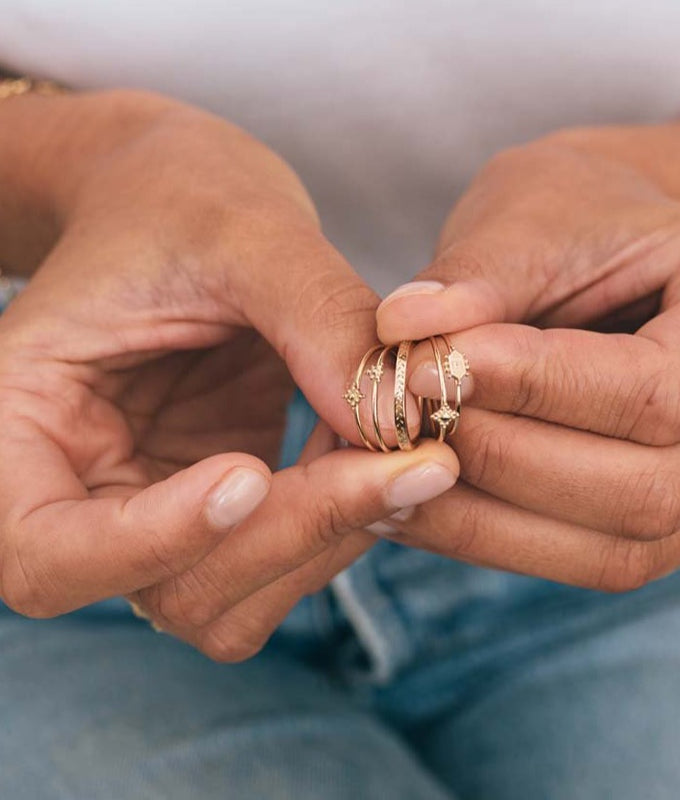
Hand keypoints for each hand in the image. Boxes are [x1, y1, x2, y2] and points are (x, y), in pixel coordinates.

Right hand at [0, 89, 455, 658]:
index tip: (250, 471)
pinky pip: (283, 564)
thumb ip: (316, 317)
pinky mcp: (223, 511)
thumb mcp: (240, 231)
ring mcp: (156, 513)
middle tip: (417, 462)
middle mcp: (79, 492)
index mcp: (22, 421)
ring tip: (418, 455)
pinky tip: (395, 458)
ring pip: (234, 600)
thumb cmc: (180, 199)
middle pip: (168, 589)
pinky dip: (346, 528)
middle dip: (295, 535)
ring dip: (333, 542)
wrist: (189, 205)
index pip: (44, 549)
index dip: (149, 541)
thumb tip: (399, 420)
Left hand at [374, 121, 679, 590]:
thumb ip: (476, 274)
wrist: (616, 249)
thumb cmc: (582, 212)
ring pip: (619, 548)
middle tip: (407, 420)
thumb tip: (400, 330)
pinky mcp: (676, 515)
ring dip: (490, 519)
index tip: (420, 366)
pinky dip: (498, 538)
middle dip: (506, 462)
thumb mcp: (533, 210)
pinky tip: (420, 501)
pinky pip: (592, 559)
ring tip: (391, 471)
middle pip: (647, 489)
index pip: (658, 390)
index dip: (531, 390)